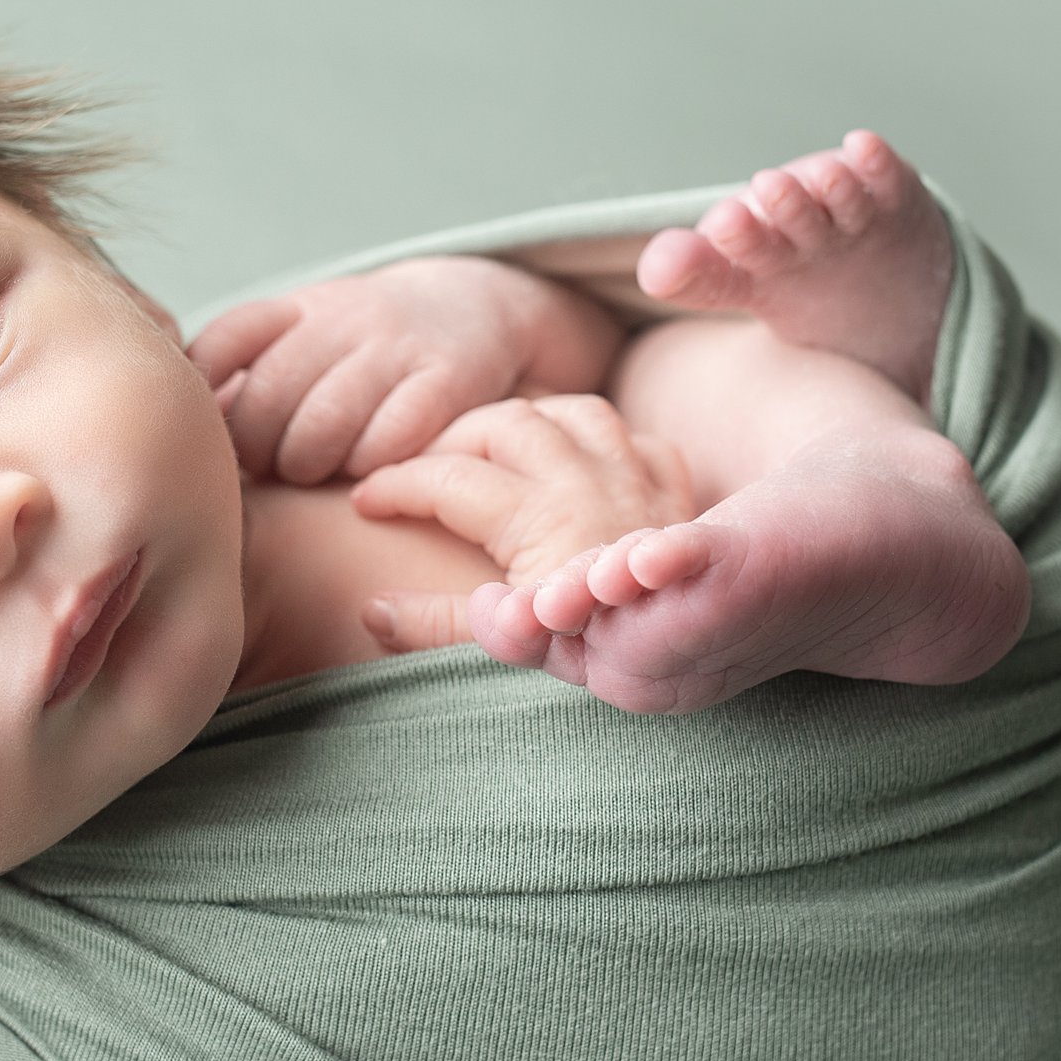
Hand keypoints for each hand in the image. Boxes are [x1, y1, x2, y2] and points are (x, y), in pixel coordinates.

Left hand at [188, 257, 618, 484]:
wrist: (474, 305)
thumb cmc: (363, 347)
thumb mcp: (298, 334)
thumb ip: (236, 373)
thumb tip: (179, 432)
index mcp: (294, 308)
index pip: (221, 347)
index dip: (211, 406)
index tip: (223, 435)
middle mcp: (341, 318)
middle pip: (264, 402)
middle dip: (257, 452)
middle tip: (270, 469)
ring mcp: (394, 347)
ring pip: (319, 431)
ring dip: (308, 467)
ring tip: (315, 472)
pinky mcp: (444, 381)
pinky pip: (384, 446)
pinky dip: (366, 471)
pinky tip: (367, 471)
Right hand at [348, 394, 695, 651]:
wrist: (695, 648)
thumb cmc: (597, 648)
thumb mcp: (512, 643)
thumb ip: (437, 623)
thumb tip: (372, 610)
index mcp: (535, 514)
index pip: (446, 480)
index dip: (395, 486)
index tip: (365, 500)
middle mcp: (584, 479)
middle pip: (504, 422)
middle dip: (453, 439)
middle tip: (424, 469)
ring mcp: (634, 476)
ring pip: (571, 411)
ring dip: (526, 422)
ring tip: (494, 448)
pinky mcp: (674, 488)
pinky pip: (637, 436)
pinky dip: (604, 439)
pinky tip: (583, 460)